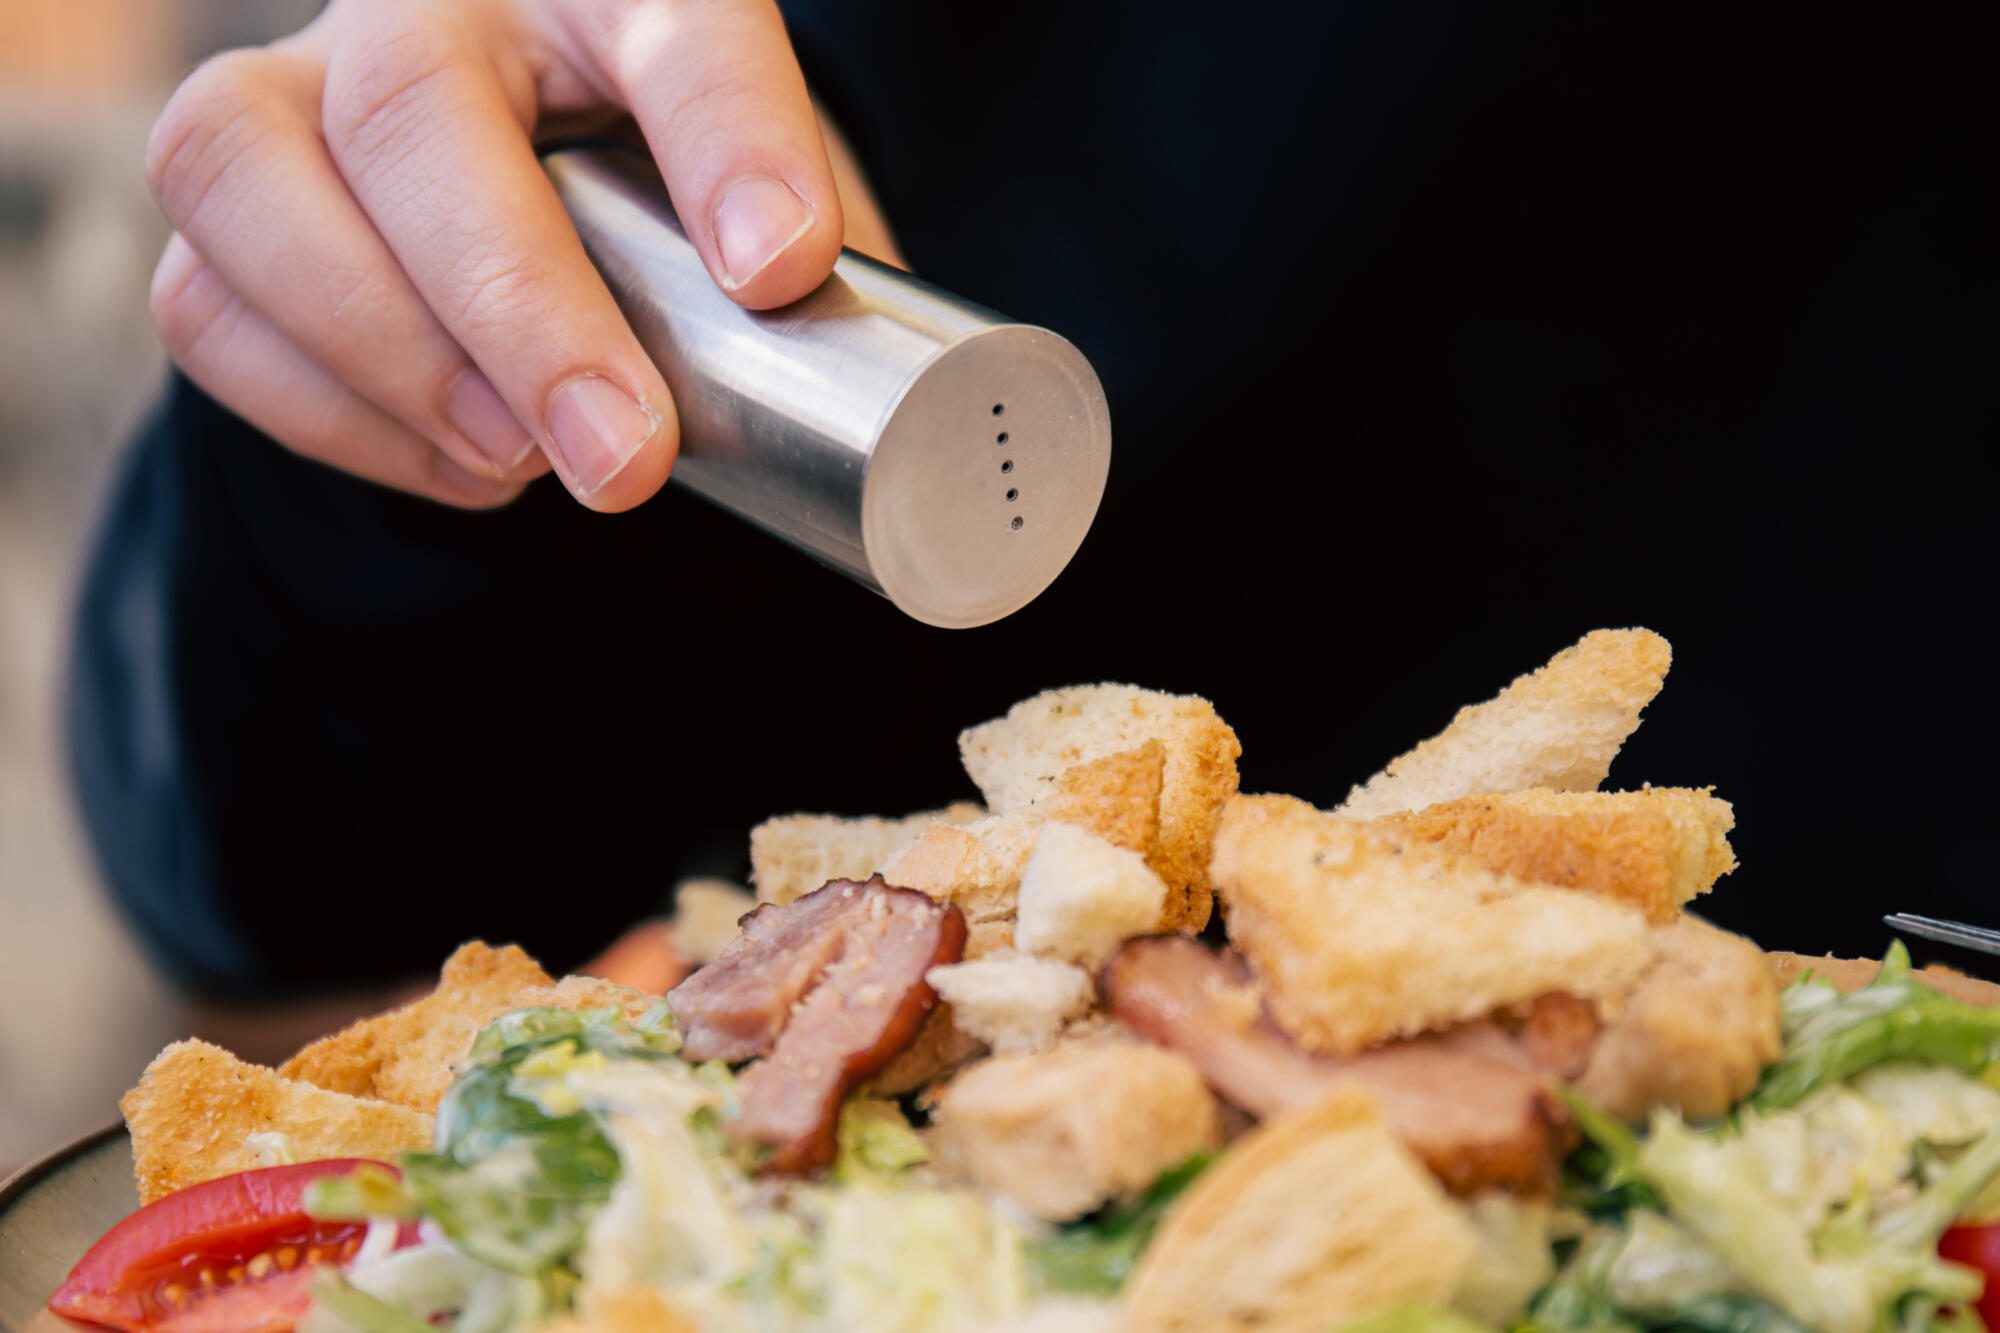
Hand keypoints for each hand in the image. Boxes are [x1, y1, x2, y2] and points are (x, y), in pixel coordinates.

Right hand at [146, 0, 882, 509]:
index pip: (673, 17)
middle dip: (518, 309)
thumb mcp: (774, 203)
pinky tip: (463, 462)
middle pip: (415, 108)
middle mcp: (433, 2)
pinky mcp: (229, 191)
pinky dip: (328, 412)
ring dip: (390, 355)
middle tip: (626, 458)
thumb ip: (813, 275)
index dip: (726, 137)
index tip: (780, 268)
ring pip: (245, 173)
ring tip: (521, 464)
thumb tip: (883, 418)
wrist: (542, 166)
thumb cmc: (678, 187)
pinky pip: (206, 299)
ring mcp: (301, 81)